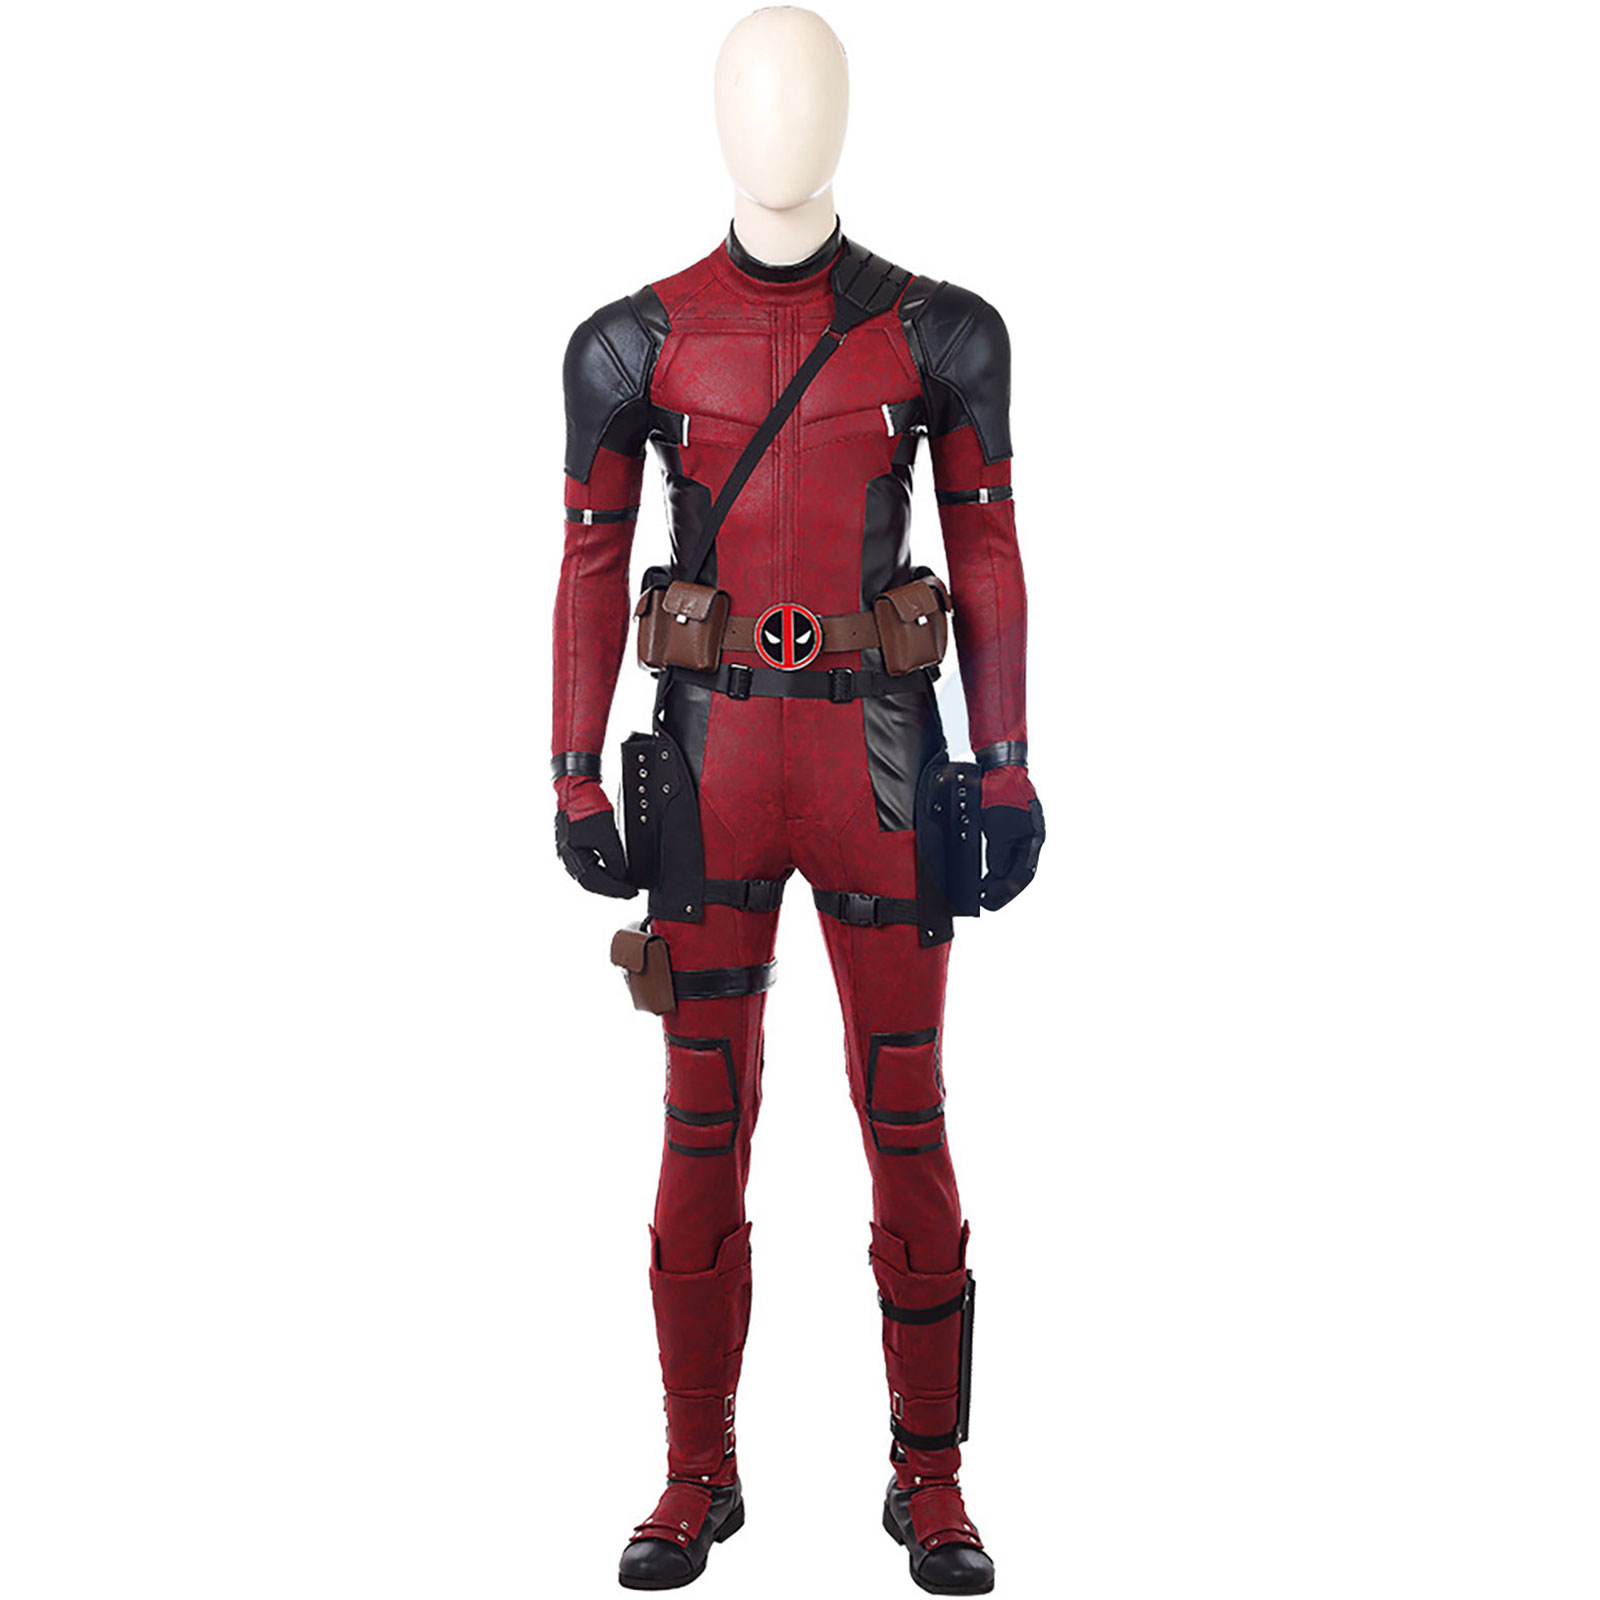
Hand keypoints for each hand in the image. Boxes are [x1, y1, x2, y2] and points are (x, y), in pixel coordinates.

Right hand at [555, 803, 636, 898]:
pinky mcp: (572, 844)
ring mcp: (568, 851)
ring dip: (606, 880)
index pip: (595, 883)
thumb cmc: (587, 807)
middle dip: (611, 888)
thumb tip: (622, 877)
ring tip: (622, 884)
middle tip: (629, 892)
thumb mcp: (608, 837)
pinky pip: (586, 864)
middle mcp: (566, 857)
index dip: (615, 890)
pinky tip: (610, 871)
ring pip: (588, 874)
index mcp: (572, 857)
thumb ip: (615, 860)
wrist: (576, 787)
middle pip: (590, 882)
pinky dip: (600, 870)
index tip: (631, 893)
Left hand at [979, 766, 1044, 911]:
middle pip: (1019, 872)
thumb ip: (999, 854)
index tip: (990, 903)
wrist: (1000, 770)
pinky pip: (1007, 852)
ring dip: (999, 878)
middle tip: (986, 902)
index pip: (1023, 875)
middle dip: (1003, 889)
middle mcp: (1031, 838)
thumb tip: (998, 873)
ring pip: (1013, 863)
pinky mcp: (1012, 825)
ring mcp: (1023, 831)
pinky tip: (990, 872)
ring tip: (984, 890)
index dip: (1006, 892)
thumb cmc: (1002, 794)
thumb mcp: (998, 830)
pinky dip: (999, 864)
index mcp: (1033, 840)